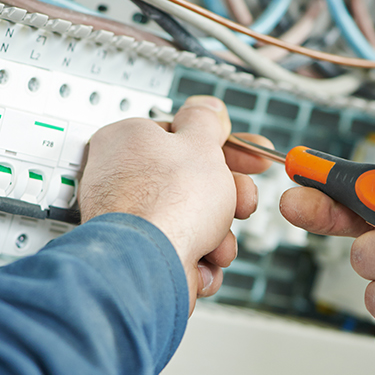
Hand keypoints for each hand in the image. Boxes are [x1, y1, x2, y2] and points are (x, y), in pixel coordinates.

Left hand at [79, 96, 272, 309]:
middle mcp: (122, 179)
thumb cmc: (166, 204)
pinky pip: (182, 253)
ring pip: (192, 222)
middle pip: (193, 184)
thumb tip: (207, 107)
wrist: (149, 267)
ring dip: (218, 236)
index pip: (184, 138)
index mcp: (129, 141)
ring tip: (217, 243)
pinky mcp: (141, 256)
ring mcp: (131, 222)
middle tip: (242, 203)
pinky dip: (199, 262)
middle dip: (227, 200)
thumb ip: (206, 121)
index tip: (251, 158)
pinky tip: (200, 264)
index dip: (225, 148)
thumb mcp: (200, 145)